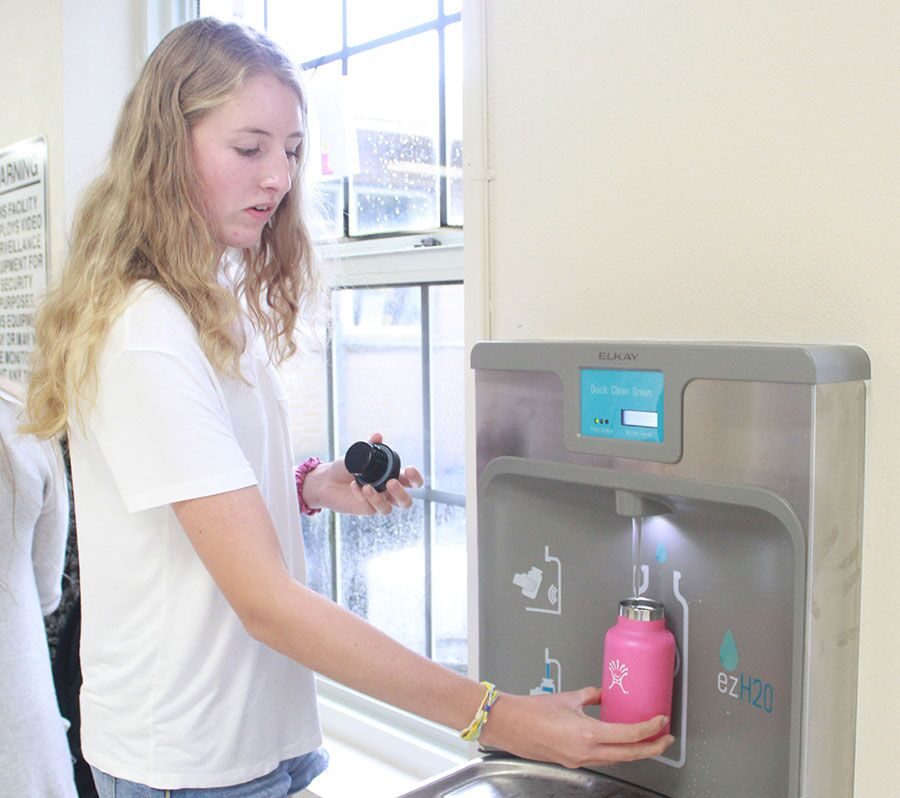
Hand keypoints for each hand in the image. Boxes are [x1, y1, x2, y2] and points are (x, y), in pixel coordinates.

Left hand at [301, 433, 423, 514]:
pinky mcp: (366, 509)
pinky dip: (363, 496)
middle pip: (406, 502)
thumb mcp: (358, 453)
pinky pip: (370, 506)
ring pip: (390, 509)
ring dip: (380, 498)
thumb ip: (370, 445)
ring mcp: (377, 502)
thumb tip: (378, 436)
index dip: (415, 478)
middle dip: (402, 493)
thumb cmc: (345, 467)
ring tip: (368, 486)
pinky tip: (354, 485)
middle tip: (391, 482)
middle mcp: (387, 492)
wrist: (326, 479)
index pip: (411, 481)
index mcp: (392, 476)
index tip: (408, 470)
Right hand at [479, 687, 673, 768]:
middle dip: (651, 748)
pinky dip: (615, 751)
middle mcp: (586, 751)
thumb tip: (604, 694)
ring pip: (616, 759)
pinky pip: (601, 758)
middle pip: (630, 755)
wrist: (508, 724)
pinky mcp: (572, 761)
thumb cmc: (532, 710)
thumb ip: (590, 696)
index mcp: (588, 734)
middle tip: (665, 738)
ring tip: (646, 740)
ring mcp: (579, 759)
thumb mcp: (568, 698)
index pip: (629, 735)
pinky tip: (617, 742)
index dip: (650, 729)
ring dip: (634, 751)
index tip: (661, 721)